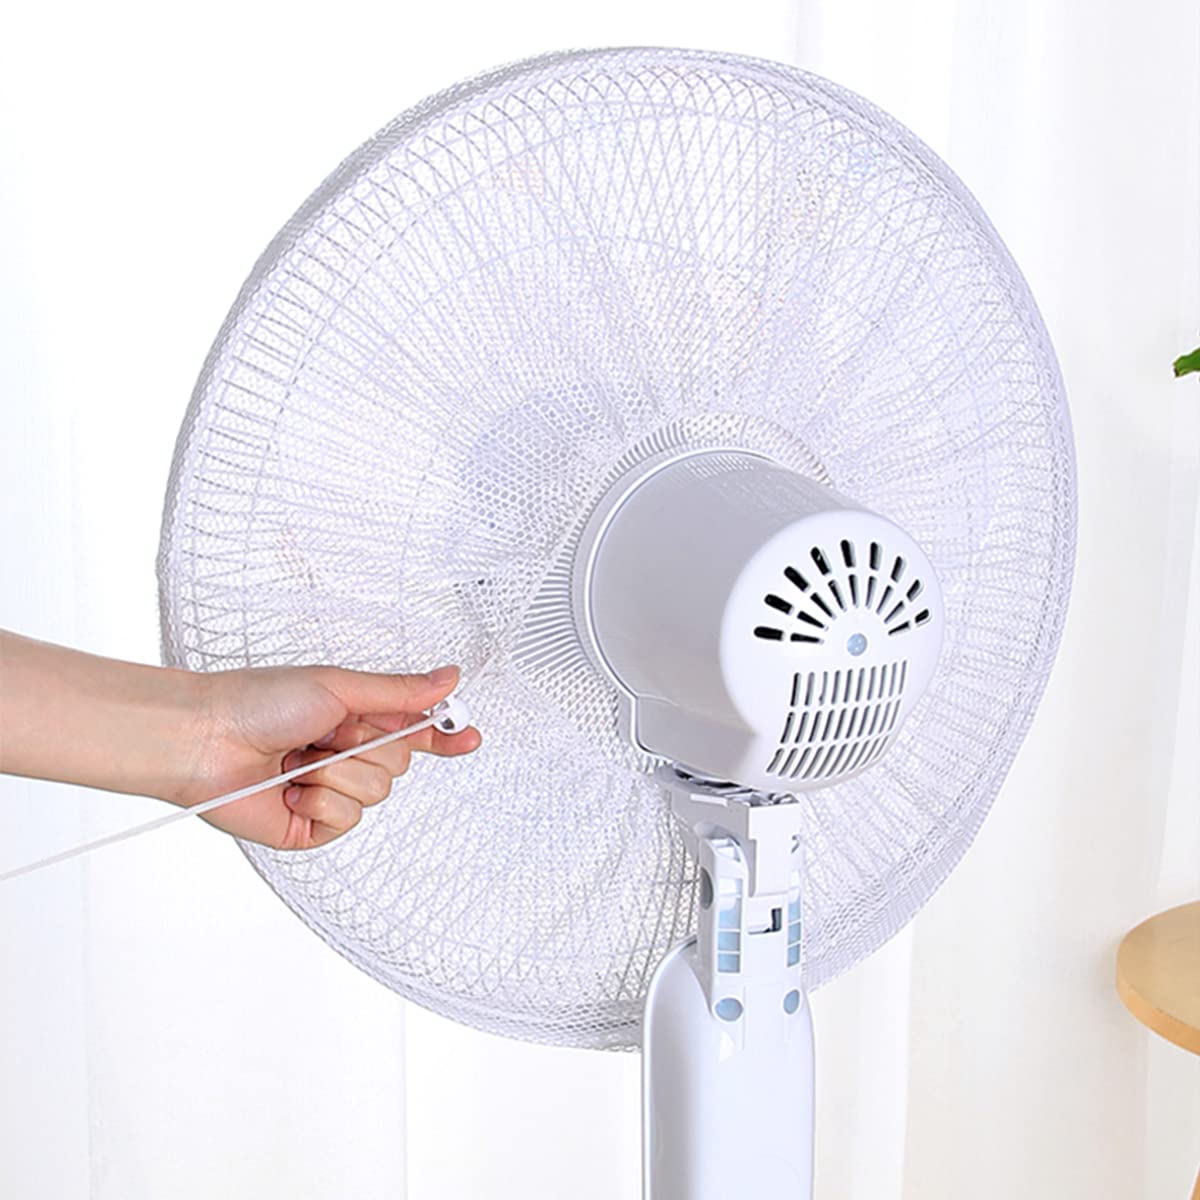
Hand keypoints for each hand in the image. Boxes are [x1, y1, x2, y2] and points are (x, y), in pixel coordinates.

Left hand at [182, 664, 480, 849]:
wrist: (204, 740)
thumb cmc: (257, 701)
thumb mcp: (338, 685)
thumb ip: (399, 690)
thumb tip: (449, 678)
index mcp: (355, 718)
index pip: (414, 729)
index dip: (443, 735)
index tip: (470, 736)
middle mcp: (346, 755)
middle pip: (399, 763)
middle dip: (367, 747)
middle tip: (329, 733)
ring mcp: (329, 793)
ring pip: (375, 793)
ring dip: (336, 773)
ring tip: (298, 760)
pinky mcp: (311, 827)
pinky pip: (346, 821)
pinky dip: (319, 803)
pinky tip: (290, 790)